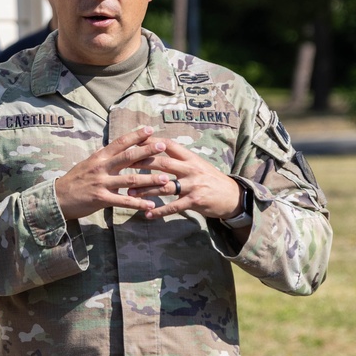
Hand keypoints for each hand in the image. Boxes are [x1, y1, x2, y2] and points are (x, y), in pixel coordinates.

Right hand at [54, 126, 176, 219]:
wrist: (58, 197)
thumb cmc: (75, 180)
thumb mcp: (88, 164)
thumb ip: (104, 158)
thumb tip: (117, 148)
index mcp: (99, 157)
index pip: (119, 143)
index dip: (135, 136)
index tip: (150, 130)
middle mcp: (101, 167)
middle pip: (128, 157)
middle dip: (146, 151)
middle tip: (162, 146)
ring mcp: (101, 183)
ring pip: (130, 180)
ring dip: (149, 179)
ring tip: (165, 179)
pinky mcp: (101, 199)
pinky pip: (123, 201)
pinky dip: (138, 203)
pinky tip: (150, 205)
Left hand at [126, 137, 243, 220]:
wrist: (232, 196)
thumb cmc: (209, 179)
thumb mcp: (196, 164)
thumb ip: (178, 159)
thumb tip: (155, 150)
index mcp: (190, 158)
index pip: (168, 145)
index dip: (151, 142)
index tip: (133, 142)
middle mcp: (191, 169)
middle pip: (162, 163)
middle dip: (141, 164)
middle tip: (123, 167)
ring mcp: (193, 185)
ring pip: (164, 186)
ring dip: (145, 190)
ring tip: (129, 193)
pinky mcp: (195, 201)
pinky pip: (174, 206)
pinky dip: (159, 211)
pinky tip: (147, 214)